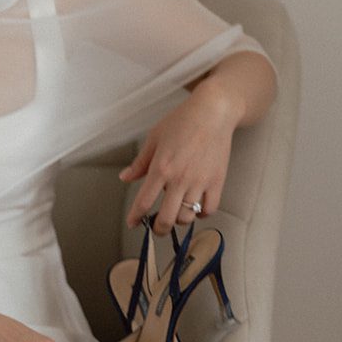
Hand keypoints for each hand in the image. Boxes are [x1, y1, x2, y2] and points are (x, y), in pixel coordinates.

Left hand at [118, 82, 238, 234]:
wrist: (213, 112)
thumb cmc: (182, 121)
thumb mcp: (154, 138)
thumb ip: (140, 162)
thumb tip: (125, 178)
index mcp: (161, 168)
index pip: (144, 202)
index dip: (136, 218)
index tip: (133, 224)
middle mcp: (179, 179)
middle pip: (166, 218)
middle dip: (158, 229)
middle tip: (156, 227)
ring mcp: (200, 182)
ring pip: (187, 217)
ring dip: (179, 220)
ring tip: (176, 214)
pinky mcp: (217, 181)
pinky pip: (209, 209)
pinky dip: (201, 214)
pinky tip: (196, 208)